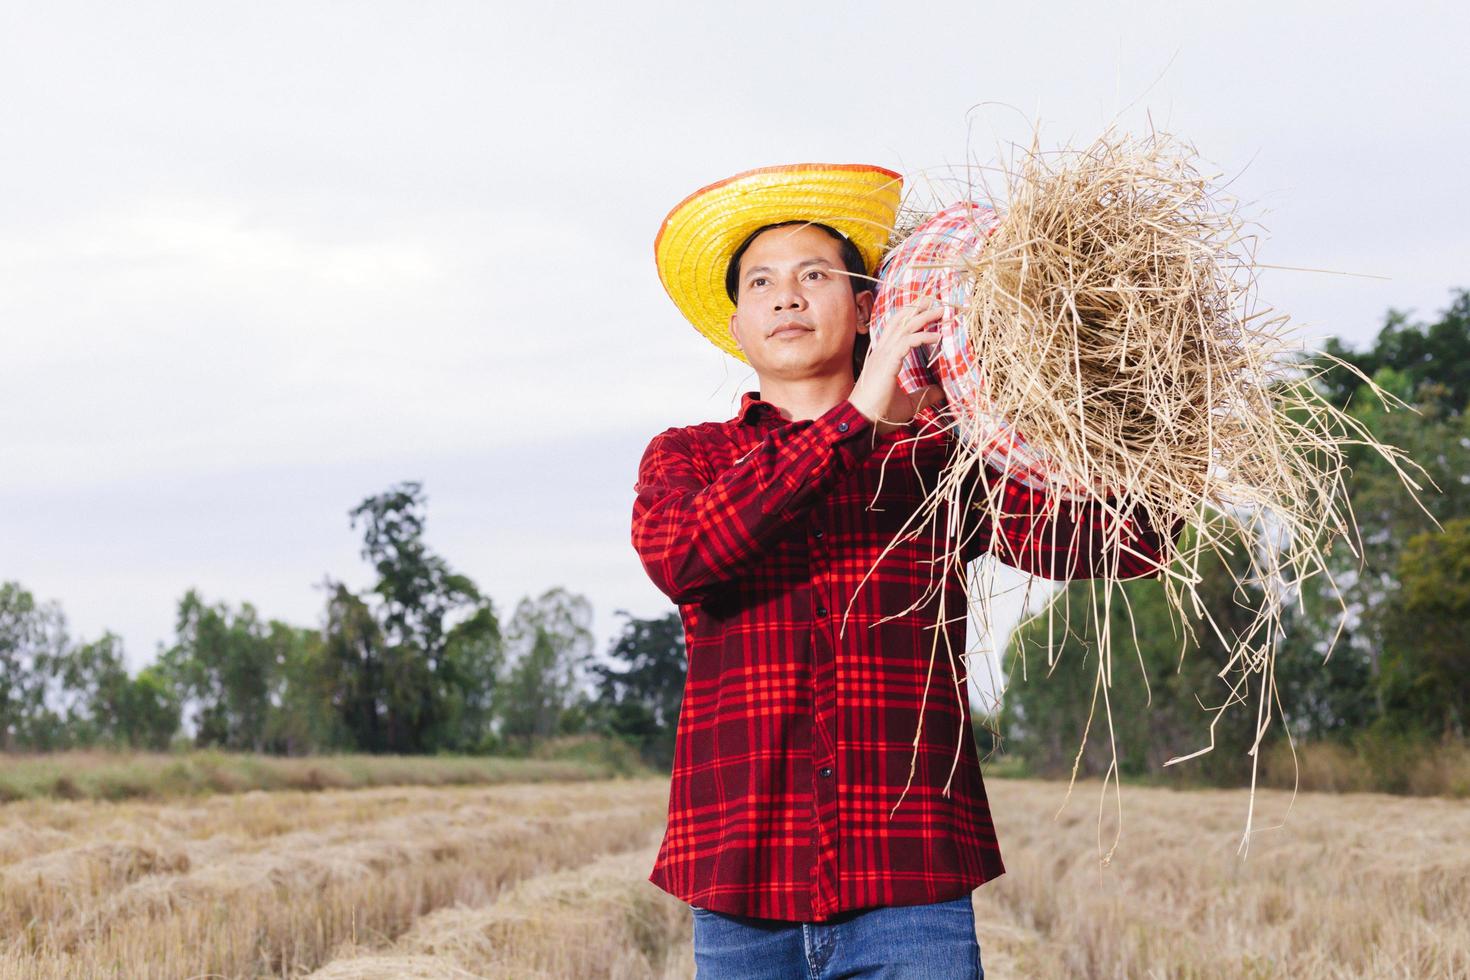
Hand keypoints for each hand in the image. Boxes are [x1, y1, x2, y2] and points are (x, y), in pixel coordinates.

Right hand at [848, 301, 944, 435]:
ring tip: (941, 311)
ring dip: (924, 316)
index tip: (928, 309)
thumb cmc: (879, 414)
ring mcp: (883, 356)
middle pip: (900, 321)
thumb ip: (924, 395)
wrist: (862, 422)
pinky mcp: (887, 363)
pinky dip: (923, 336)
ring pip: (904, 327)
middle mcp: (882, 352)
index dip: (911, 316)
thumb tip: (941, 391)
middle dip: (918, 308)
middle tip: (935, 300)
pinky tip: (937, 336)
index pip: (897, 328)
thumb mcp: (908, 404)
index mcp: (884, 357)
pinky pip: (907, 342)